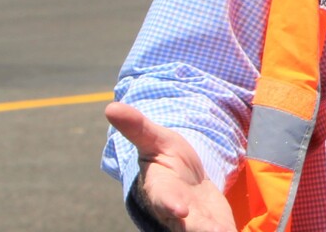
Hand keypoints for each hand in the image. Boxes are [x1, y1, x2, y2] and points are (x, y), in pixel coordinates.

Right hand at [105, 101, 235, 231]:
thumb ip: (137, 127)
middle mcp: (177, 212)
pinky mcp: (215, 227)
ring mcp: (196, 223)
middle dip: (198, 228)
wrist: (187, 181)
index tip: (180, 210)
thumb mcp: (155, 140)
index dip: (171, 204)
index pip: (164, 199)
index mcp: (161, 189)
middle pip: (186, 226)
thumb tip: (110, 106)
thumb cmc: (168, 160)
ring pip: (204, 231)